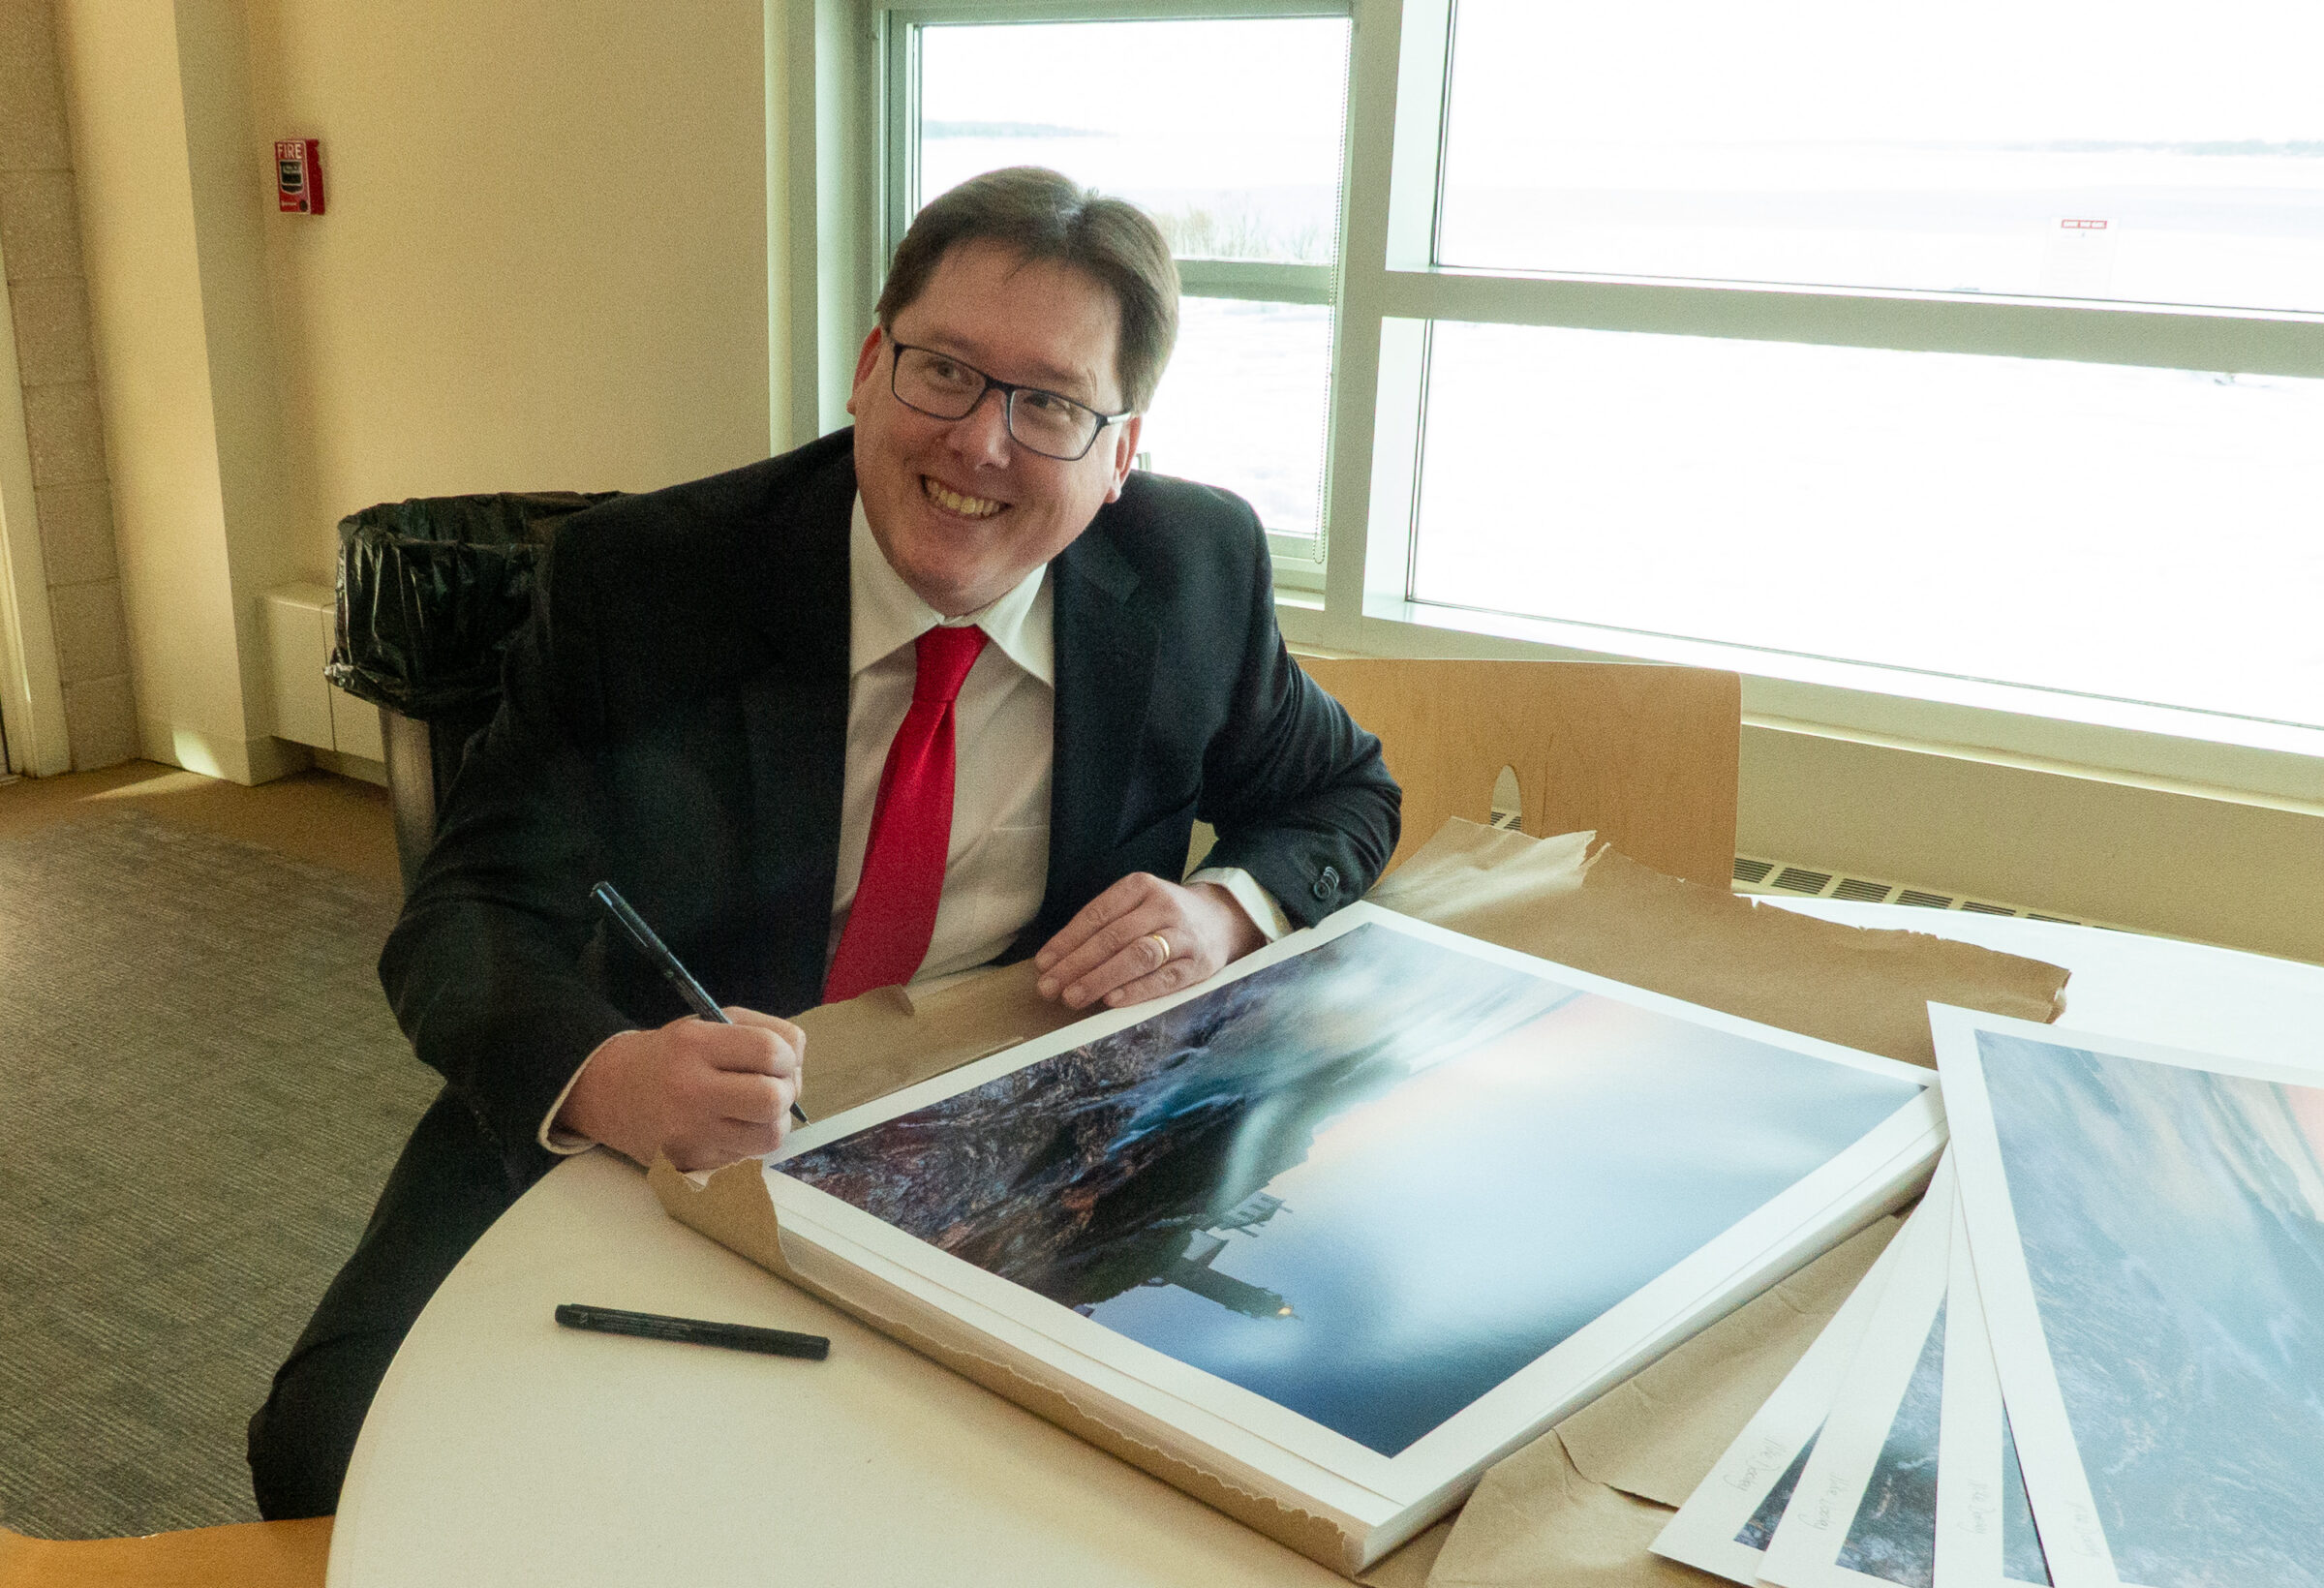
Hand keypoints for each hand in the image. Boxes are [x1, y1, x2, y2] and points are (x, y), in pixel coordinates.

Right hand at [556, 1007, 804, 1171]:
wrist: (612, 1092)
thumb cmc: (672, 1055)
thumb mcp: (709, 1024)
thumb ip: (760, 1031)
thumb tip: (798, 1063)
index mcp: (695, 1044)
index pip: (770, 1051)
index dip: (788, 1057)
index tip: (778, 1059)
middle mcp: (690, 1090)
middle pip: (773, 1100)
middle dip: (787, 1092)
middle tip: (774, 1086)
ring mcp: (690, 1133)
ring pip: (769, 1137)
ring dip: (774, 1122)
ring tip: (757, 1109)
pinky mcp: (691, 1164)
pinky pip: (747, 1156)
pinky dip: (749, 1140)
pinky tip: (731, 1126)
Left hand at [1034, 874, 1264, 1012]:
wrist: (1222, 920)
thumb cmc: (1163, 917)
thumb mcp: (1136, 904)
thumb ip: (1103, 926)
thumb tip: (1056, 962)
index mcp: (1141, 886)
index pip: (1097, 914)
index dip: (1067, 940)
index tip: (1043, 964)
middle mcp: (1164, 906)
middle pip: (1114, 936)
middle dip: (1077, 964)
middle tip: (1049, 987)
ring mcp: (1184, 936)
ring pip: (1138, 956)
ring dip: (1101, 978)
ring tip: (1073, 997)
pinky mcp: (1199, 965)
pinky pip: (1165, 979)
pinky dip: (1137, 991)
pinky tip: (1112, 1001)